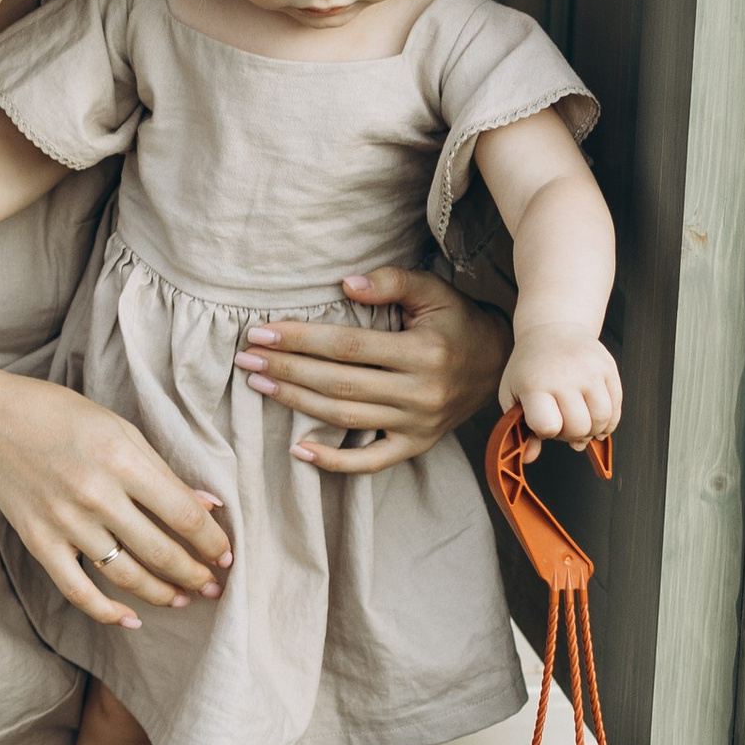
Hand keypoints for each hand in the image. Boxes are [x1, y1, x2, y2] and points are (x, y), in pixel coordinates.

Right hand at [0, 372, 232, 633]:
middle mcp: (95, 495)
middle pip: (160, 551)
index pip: (183, 514)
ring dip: (161, 594)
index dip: (212, 541)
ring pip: (125, 575)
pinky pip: (78, 590)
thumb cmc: (63, 416)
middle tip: (213, 586)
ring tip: (182, 599)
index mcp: (122, 460)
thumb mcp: (121, 429)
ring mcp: (65, 522)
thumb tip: (208, 505)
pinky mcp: (40, 542)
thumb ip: (163, 470)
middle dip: (195, 574)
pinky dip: (106, 612)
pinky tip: (131, 619)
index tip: (226, 554)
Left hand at [234, 268, 508, 475]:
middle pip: (338, 383)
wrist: (498, 362)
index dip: (301, 339)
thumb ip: (392, 282)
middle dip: (286, 368)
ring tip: (259, 383)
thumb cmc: (456, 321)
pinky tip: (297, 450)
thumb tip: (346, 284)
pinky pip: (370, 463)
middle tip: (247, 357)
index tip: (262, 331)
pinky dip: (333, 462)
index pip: (347, 347)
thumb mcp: (434, 291)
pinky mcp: (415, 445)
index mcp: (422, 352)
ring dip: (295, 402)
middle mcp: (419, 393)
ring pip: (344, 417)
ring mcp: (416, 425)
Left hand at [501, 327, 621, 445]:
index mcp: (535, 384)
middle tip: (563, 423)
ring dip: (592, 430)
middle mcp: (565, 376)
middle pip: (578, 428)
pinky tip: (596, 418)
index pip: (548, 427)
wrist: (552, 329)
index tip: (543, 421)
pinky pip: (617, 408)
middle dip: (570, 435)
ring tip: (580, 421)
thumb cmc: (530, 367)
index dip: (546, 431)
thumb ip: (519, 428)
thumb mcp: (513, 394)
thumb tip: (528, 458)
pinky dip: (609, 422)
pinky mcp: (609, 368)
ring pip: (602, 420)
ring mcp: (590, 371)